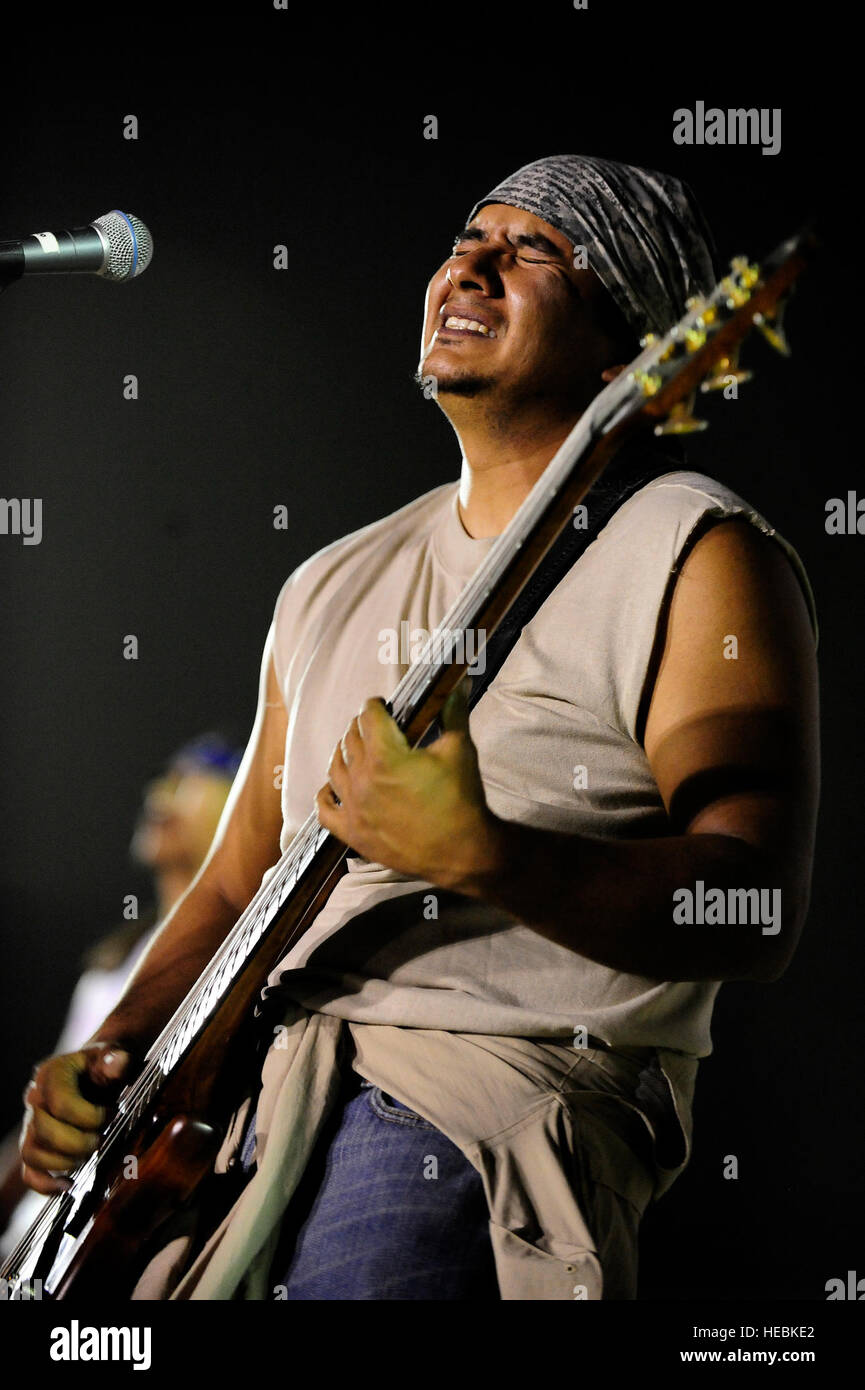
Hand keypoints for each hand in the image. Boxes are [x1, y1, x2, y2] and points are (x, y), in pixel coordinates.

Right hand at [19, 1042, 133, 1193]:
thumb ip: (115, 1060)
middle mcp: (34, 1100)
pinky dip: (46, 1185)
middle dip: (77, 1142)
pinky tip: (69, 1185)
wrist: (95, 1073)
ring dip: (64, 1162)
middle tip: (100, 1139)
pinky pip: (29, 1173)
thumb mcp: (112, 1057)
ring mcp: (30, 1125)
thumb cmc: (105, 1066)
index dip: (89, 1116)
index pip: (61, 1104)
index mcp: (51, 1074)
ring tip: (88, 1155)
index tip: (110, 1114)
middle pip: (43, 1132)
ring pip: (32, 1154)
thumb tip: (118, 1063)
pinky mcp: (34, 1146)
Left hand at [316, 681, 501, 891]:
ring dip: (344, 754)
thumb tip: (460, 683)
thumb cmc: (462, 799)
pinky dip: (325, 793)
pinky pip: (324, 809)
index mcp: (385, 756)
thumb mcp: (459, 749)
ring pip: (334, 769)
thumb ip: (453, 712)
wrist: (462, 851)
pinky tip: (332, 787)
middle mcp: (362, 779)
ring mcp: (354, 808)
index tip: (380, 705)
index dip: (374, 706)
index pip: (368, 717)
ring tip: (355, 750)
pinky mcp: (352, 833)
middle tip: (373, 726)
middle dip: (361, 727)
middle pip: (350, 740)